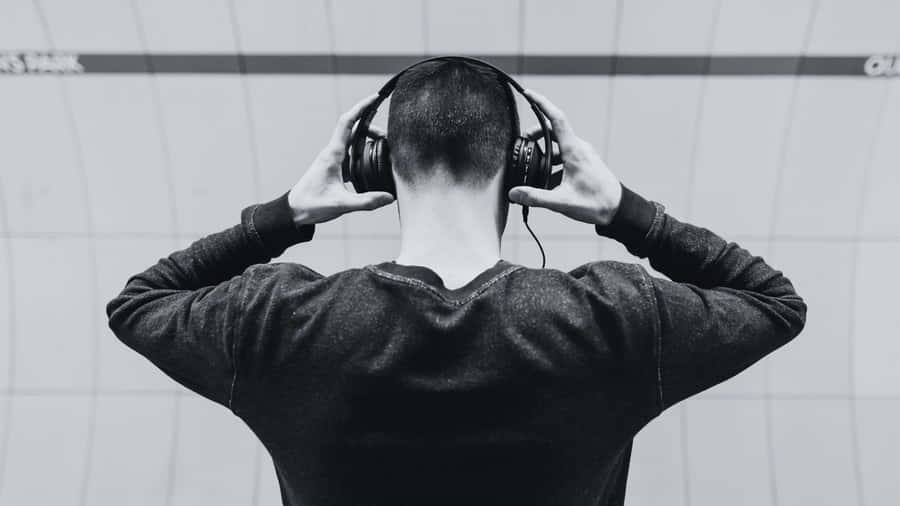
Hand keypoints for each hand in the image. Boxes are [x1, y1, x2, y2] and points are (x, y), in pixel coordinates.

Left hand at [287, 94, 395, 225]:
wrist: (294, 211)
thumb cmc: (311, 204)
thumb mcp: (340, 205)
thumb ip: (366, 201)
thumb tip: (389, 197)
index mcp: (332, 155)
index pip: (347, 123)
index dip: (361, 108)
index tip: (374, 98)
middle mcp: (333, 153)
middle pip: (354, 130)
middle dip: (372, 128)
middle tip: (389, 137)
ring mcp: (333, 160)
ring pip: (354, 143)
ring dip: (368, 141)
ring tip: (384, 149)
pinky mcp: (335, 169)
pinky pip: (352, 155)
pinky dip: (364, 154)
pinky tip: (373, 163)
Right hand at [507, 89, 622, 225]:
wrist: (619, 209)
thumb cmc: (596, 203)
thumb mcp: (562, 202)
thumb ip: (536, 197)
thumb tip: (514, 193)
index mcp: (574, 151)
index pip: (557, 119)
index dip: (541, 104)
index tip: (528, 93)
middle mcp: (579, 148)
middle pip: (553, 131)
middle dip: (536, 134)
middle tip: (523, 143)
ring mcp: (583, 155)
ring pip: (558, 145)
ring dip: (544, 151)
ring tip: (532, 165)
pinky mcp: (584, 163)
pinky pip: (564, 156)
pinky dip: (553, 163)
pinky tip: (546, 180)